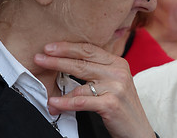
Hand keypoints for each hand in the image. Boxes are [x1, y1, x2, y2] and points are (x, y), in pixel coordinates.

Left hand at [34, 42, 154, 137]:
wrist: (137, 129)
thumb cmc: (122, 106)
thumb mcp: (115, 82)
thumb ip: (99, 70)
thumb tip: (70, 60)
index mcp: (118, 63)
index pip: (89, 50)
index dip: (68, 47)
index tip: (49, 48)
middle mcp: (118, 72)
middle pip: (82, 62)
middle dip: (57, 59)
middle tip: (39, 58)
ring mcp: (116, 87)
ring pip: (80, 82)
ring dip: (57, 86)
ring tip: (42, 90)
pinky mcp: (111, 103)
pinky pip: (82, 101)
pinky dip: (65, 103)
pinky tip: (54, 104)